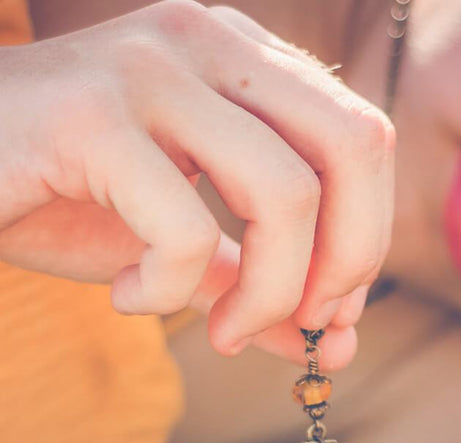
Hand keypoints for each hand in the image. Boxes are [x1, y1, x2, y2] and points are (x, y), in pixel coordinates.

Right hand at [0, 0, 394, 365]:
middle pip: (356, 148)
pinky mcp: (88, 116)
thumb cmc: (64, 196)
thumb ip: (258, 287)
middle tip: (306, 324)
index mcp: (245, 64)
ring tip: (222, 333)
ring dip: (270, 294)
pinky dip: (167, 292)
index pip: (364, 142)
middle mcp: (210, 45)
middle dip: (349, 260)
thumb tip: (335, 350)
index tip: (330, 313)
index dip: (367, 239)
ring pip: (285, 194)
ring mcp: (151, 70)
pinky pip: (183, 230)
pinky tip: (129, 298)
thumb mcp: (184, 245)